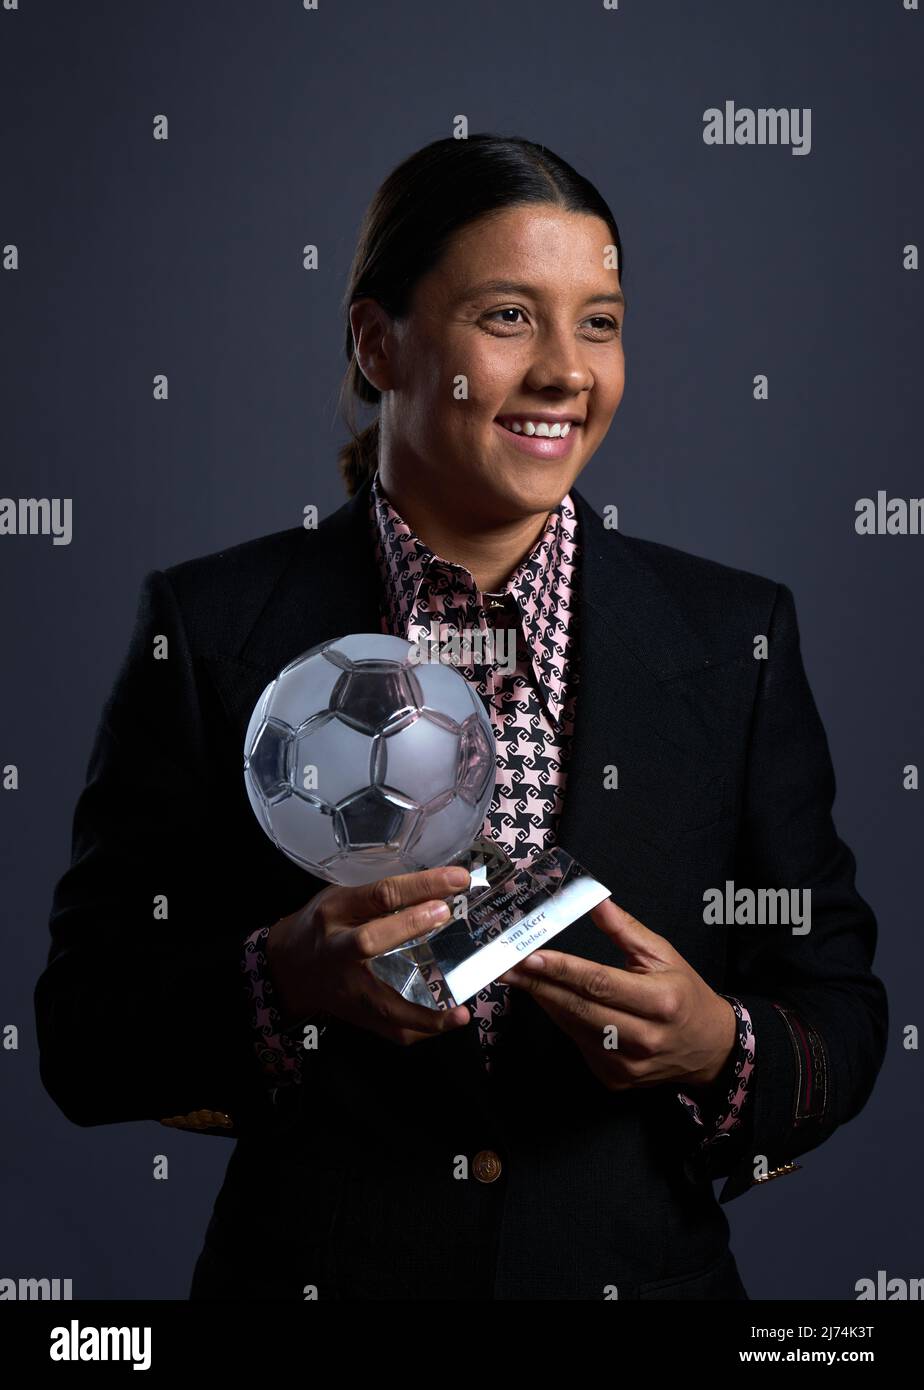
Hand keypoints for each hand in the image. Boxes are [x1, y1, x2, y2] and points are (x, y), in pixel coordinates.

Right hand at [266, 865, 471, 1045]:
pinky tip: (446, 1023)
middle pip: (369, 941)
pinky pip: (392, 1031)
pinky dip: (422, 1029)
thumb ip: (381, 896)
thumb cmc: (323, 925)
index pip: (379, 894)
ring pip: (383, 1002)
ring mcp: (346, 989)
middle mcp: (337, 951)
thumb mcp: (343, 898)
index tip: (456, 879)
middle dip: (408, 927)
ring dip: (426, 1013)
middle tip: (445, 915)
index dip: (419, 885)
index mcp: (336, 912)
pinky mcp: (357, 1016)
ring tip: (460, 1012)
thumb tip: (438, 888)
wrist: (290, 968)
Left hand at [498, 897, 736, 1092]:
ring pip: (574, 1027)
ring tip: (519, 977)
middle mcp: (644, 1038)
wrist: (709, 1048)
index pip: (600, 983)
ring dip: (545, 1000)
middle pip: (579, 1008)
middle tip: (506, 965)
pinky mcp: (615, 1079)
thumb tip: (595, 901)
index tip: (530, 956)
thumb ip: (626, 930)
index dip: (562, 970)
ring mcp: (627, 1065)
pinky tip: (549, 999)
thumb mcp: (664, 955)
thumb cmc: (684, 994)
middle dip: (538, 985)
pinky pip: (579, 1043)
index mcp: (660, 1002)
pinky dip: (562, 1020)